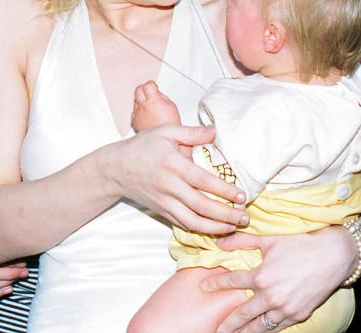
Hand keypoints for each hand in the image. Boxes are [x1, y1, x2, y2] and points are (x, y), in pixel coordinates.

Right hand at [109, 124, 247, 235]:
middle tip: (245, 217)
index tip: (241, 195)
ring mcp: (165, 201)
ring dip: (216, 227)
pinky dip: (201, 230)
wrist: (116, 168)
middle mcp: (169, 186)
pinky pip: (184, 224)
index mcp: (172, 164)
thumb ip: (191, 133)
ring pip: (193, 221)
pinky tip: (215, 228)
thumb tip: (215, 131)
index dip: (224, 190)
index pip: (202, 180)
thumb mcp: (165, 131)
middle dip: (226, 215)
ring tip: (234, 226)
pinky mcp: (162, 211)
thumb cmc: (142, 147)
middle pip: (201, 206)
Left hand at [131, 80, 180, 132]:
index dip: (151, 85)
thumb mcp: (172, 106)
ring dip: (141, 100)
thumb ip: (162, 96)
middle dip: (143, 89)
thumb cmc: (170, 124)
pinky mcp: (135, 121)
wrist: (165, 139)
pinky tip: (146, 114)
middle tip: (150, 92)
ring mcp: (138, 113)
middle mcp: (143, 106)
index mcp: (153, 101)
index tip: (154, 87)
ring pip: (135, 100)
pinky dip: (138, 110)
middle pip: (138, 90)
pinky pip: (134, 111)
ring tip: (150, 105)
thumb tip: (157, 92)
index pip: (147, 85)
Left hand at [204, 226, 354, 332]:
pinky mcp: (299, 315)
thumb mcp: (268, 239)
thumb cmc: (299, 243)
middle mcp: (271, 296)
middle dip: (227, 323)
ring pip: (260, 326)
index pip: (232, 282)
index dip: (215, 284)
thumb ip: (241, 240)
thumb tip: (219, 242)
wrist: (333, 255)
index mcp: (261, 276)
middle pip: (243, 313)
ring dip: (245, 332)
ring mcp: (286, 308)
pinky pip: (279, 327)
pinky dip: (267, 331)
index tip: (203, 287)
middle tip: (214, 330)